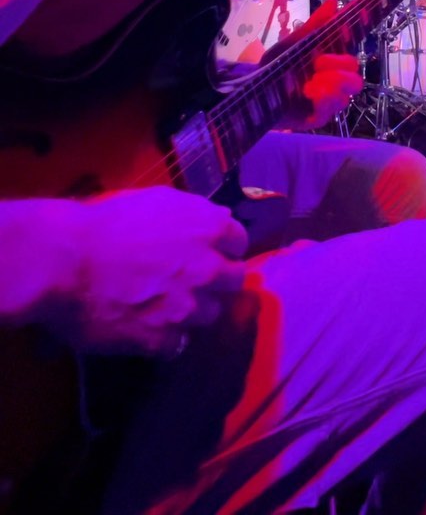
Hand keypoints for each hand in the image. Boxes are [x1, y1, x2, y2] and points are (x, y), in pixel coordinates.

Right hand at [42, 188, 246, 356]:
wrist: (67, 261)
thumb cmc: (107, 222)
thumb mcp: (158, 201)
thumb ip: (196, 214)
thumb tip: (220, 221)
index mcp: (210, 229)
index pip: (239, 243)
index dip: (224, 248)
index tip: (209, 252)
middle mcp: (208, 268)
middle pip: (234, 281)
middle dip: (216, 280)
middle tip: (190, 280)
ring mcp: (189, 307)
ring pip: (209, 315)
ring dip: (192, 310)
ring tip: (163, 304)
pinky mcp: (166, 339)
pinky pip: (179, 343)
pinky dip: (166, 336)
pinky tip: (145, 324)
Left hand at [268, 0, 362, 126]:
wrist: (253, 90)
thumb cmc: (277, 66)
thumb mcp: (294, 43)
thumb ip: (315, 25)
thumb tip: (334, 2)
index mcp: (331, 65)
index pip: (351, 58)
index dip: (350, 49)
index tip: (338, 42)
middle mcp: (333, 84)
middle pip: (355, 79)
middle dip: (340, 69)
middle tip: (318, 63)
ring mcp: (327, 103)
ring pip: (346, 96)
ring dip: (331, 85)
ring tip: (310, 83)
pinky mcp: (317, 118)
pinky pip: (330, 112)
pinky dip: (323, 100)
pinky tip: (309, 93)